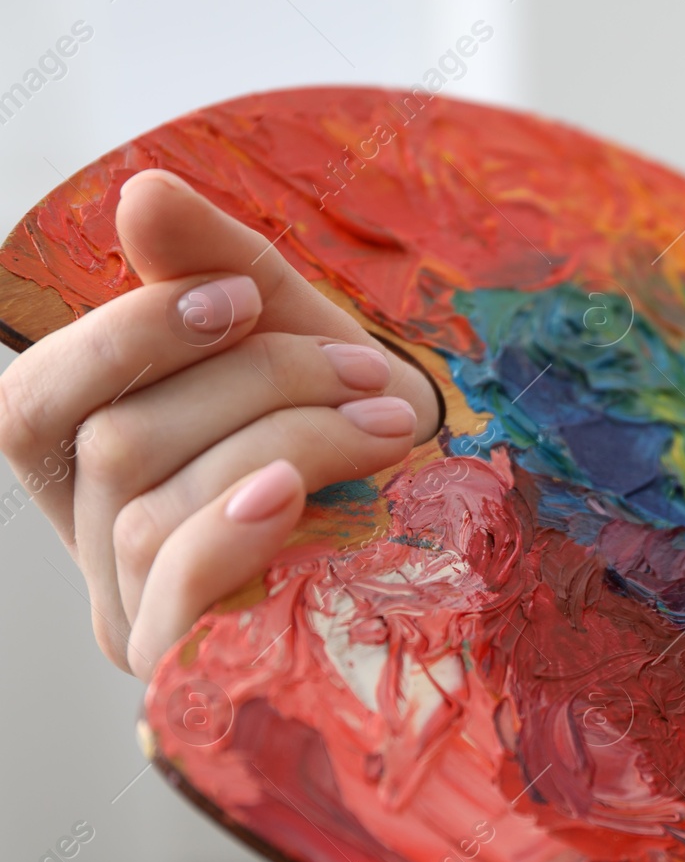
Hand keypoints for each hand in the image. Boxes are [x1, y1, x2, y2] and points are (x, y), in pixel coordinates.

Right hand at [0, 170, 439, 677]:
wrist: (464, 530)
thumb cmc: (364, 427)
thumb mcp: (298, 334)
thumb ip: (220, 266)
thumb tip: (141, 193)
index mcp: (97, 468)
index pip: (34, 402)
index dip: (122, 336)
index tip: (244, 297)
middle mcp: (98, 547)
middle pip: (111, 444)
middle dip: (247, 384)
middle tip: (364, 370)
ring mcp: (138, 617)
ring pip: (150, 507)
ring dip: (281, 440)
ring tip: (387, 425)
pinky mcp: (193, 668)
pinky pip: (175, 586)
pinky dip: (233, 523)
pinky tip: (300, 493)